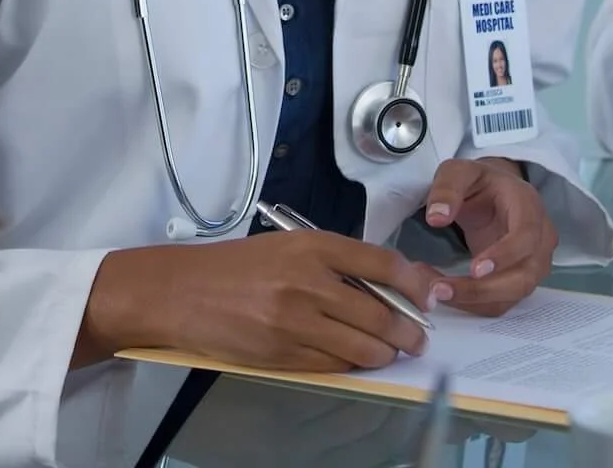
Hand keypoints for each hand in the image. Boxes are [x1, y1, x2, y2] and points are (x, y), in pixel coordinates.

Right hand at [78, 232, 448, 372]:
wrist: (183, 291)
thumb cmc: (235, 267)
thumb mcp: (288, 246)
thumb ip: (335, 262)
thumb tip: (387, 285)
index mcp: (313, 246)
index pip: (383, 264)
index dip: (416, 284)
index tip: (430, 296)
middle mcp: (309, 282)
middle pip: (381, 314)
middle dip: (408, 332)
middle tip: (418, 338)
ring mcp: (296, 322)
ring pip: (362, 347)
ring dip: (385, 354)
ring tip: (391, 353)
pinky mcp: (283, 354)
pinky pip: (333, 366)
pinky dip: (351, 365)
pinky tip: (355, 360)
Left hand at [423, 156, 557, 313]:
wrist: (494, 193)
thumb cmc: (479, 182)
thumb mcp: (458, 172)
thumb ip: (447, 188)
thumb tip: (436, 218)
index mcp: (529, 207)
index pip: (527, 236)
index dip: (505, 255)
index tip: (474, 269)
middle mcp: (541, 239)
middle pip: (523, 276)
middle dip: (482, 289)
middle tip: (440, 289)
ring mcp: (535, 263)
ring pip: (513, 295)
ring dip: (474, 300)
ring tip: (436, 291)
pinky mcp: (521, 280)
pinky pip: (503, 302)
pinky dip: (474, 303)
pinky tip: (446, 292)